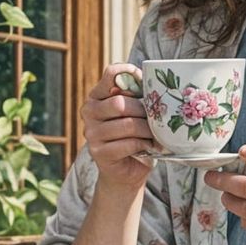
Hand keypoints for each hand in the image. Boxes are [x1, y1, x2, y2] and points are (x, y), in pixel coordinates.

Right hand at [81, 63, 156, 192]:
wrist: (127, 171)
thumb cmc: (134, 136)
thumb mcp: (135, 112)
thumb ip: (138, 96)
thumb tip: (155, 82)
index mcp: (97, 96)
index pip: (110, 74)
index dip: (129, 73)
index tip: (144, 82)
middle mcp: (89, 111)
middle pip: (120, 102)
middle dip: (143, 110)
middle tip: (156, 118)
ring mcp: (92, 133)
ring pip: (127, 124)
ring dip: (147, 130)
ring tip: (155, 134)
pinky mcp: (99, 152)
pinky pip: (128, 143)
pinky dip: (144, 145)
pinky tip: (148, 147)